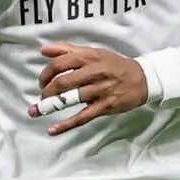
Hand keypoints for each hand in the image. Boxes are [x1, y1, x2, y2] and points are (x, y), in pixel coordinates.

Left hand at [30, 41, 147, 135]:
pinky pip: (82, 117)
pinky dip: (66, 125)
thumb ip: (67, 50)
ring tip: (38, 110)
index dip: (46, 73)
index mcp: (89, 57)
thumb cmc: (113, 64)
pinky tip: (52, 130)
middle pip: (63, 82)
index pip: (60, 63)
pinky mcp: (105, 106)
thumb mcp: (93, 52)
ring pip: (71, 99)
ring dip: (51, 106)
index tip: (41, 81)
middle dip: (47, 91)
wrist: (141, 78)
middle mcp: (94, 72)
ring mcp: (100, 90)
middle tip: (42, 96)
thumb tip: (43, 49)